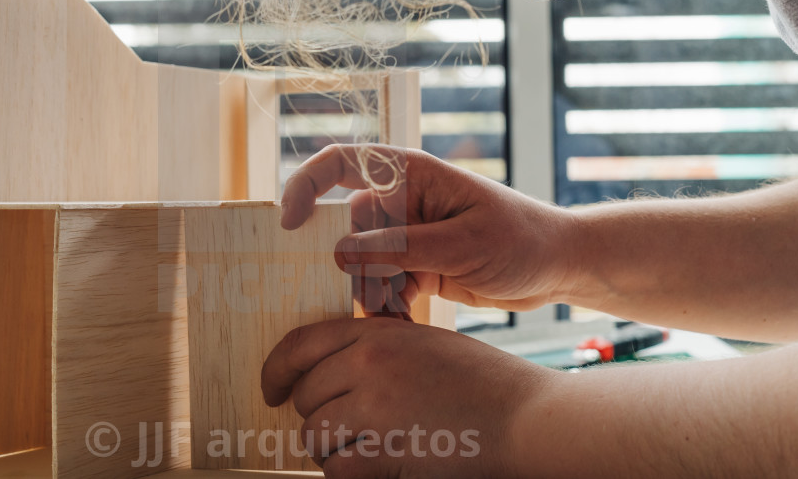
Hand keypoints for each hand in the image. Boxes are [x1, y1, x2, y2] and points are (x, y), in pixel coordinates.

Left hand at [261, 316, 551, 476]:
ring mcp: (374, 409)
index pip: (299, 344)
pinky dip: (350, 472)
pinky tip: (381, 464)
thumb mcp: (423, 344)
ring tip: (374, 445)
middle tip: (352, 427)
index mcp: (376, 334)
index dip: (274, 371)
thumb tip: (325, 372)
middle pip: (305, 398)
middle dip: (319, 417)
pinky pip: (337, 469)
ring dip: (335, 449)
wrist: (527, 419)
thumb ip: (374, 349)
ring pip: (315, 436)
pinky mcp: (384, 452)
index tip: (270, 390)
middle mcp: (367, 366)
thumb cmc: (482, 383)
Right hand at [281, 144, 577, 312]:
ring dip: (372, 293)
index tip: (289, 225)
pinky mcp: (413, 267)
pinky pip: (379, 287)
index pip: (340, 164)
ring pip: (359, 265)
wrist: (559, 267)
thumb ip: (399, 248)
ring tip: (402, 313)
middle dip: (350, 265)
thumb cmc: (521, 238)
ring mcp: (405, 236)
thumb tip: (337, 253)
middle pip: (345, 228)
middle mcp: (400, 201)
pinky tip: (405, 326)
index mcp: (409, 174)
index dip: (305, 185)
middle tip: (374, 294)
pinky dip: (386, 309)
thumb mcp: (461, 243)